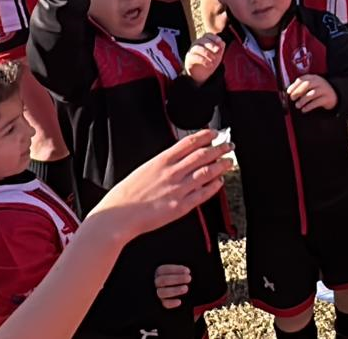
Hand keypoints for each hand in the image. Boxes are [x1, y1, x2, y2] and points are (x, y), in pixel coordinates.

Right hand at [87, 130, 232, 242]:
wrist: (118, 215)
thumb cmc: (126, 194)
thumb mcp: (144, 169)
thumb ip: (162, 162)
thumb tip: (176, 156)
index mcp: (162, 161)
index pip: (189, 142)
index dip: (205, 136)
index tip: (214, 133)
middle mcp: (173, 172)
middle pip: (202, 155)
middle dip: (219, 149)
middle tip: (229, 146)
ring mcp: (178, 189)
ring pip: (206, 172)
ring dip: (220, 166)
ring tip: (229, 162)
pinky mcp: (181, 206)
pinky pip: (203, 194)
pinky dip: (213, 187)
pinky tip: (219, 182)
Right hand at [153, 264, 190, 308]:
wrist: (181, 291)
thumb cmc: (180, 278)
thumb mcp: (179, 272)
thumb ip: (182, 272)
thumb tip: (187, 272)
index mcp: (159, 273)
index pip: (163, 270)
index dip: (176, 270)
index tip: (188, 271)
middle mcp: (156, 283)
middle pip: (163, 280)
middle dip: (177, 279)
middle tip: (189, 278)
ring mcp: (158, 293)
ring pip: (162, 292)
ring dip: (175, 290)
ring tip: (186, 288)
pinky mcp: (162, 302)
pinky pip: (164, 304)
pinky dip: (171, 303)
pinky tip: (179, 301)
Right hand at [184, 34, 224, 82]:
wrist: (203, 75)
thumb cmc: (210, 62)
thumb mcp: (218, 55)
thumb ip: (220, 49)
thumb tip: (222, 42)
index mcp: (204, 41)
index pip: (207, 35)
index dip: (214, 37)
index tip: (220, 41)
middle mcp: (196, 44)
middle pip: (201, 40)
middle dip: (210, 44)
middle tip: (217, 50)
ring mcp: (191, 51)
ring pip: (196, 47)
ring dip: (206, 52)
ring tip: (213, 59)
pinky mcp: (188, 59)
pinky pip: (193, 57)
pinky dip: (202, 60)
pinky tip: (209, 64)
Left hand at [287, 74, 337, 112]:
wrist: (334, 95)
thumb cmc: (318, 90)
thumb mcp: (311, 85)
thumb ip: (302, 87)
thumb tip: (290, 93)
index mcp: (313, 78)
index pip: (303, 79)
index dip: (294, 85)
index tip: (289, 92)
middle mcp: (319, 82)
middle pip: (307, 84)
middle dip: (298, 91)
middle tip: (293, 98)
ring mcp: (324, 90)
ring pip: (312, 94)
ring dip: (303, 100)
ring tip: (298, 105)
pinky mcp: (327, 98)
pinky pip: (317, 102)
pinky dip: (309, 106)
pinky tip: (304, 109)